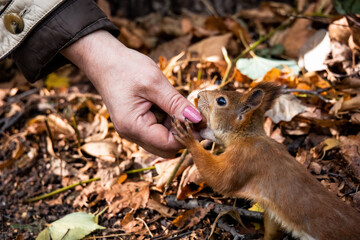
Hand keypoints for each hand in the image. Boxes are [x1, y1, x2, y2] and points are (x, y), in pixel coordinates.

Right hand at [61, 30, 201, 156]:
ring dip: (175, 126)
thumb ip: (177, 104)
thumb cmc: (125, 68)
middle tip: (190, 111)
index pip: (169, 145)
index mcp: (133, 126)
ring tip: (174, 103)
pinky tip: (166, 104)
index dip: (188, 135)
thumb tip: (198, 120)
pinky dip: (167, 121)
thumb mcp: (155, 83)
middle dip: (182, 133)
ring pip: (163, 140)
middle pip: (167, 147)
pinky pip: (157, 130)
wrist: (103, 60)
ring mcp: (133, 130)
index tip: (202, 121)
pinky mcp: (136, 123)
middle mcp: (131, 134)